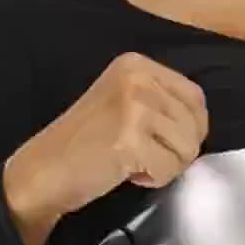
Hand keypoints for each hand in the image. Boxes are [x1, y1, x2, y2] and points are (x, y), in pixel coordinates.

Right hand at [7, 51, 208, 228]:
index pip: (195, 98)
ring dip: (166, 166)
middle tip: (145, 155)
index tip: (162, 142)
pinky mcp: (130, 139)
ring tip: (134, 163)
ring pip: (187, 148)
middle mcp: (137, 78)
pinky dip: (153, 179)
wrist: (44, 171)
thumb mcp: (124, 104)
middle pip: (196, 124)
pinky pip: (169, 169)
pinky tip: (126, 172)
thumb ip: (160, 102)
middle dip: (178, 151)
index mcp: (137, 65)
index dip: (190, 129)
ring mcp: (134, 107)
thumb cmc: (85, 145)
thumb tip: (200, 124)